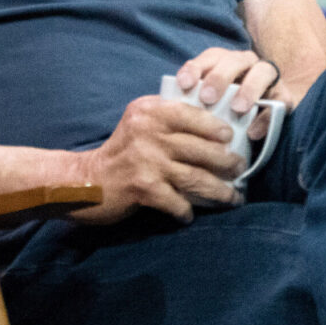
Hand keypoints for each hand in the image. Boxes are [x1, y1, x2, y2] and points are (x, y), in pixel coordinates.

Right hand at [73, 94, 247, 224]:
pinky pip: (179, 202)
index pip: (191, 113)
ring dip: (219, 191)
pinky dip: (187, 210)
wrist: (85, 181)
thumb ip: (166, 117)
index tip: (230, 138)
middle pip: (201, 147)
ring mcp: (147, 161)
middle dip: (226, 162)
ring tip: (232, 197)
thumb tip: (212, 125)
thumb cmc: (121, 151)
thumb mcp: (139, 122)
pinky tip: (190, 214)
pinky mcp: (144, 188)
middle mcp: (148, 132)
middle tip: (240, 169)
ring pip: (196, 177)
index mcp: (149, 110)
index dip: (215, 126)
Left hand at [174, 47, 281, 140]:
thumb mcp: (208, 102)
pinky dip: (266, 117)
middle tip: (207, 97)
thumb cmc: (224, 111)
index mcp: (225, 61)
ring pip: (263, 71)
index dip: (196, 67)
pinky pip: (280, 103)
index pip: (210, 57)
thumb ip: (192, 101)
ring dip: (248, 89)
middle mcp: (247, 64)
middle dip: (219, 77)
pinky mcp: (284, 98)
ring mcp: (268, 79)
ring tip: (237, 108)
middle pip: (234, 60)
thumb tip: (166, 110)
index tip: (183, 84)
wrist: (262, 120)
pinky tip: (253, 132)